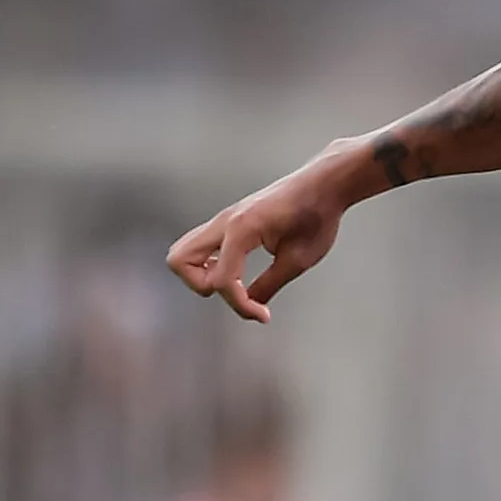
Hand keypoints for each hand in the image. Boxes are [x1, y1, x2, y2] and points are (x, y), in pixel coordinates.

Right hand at [167, 150, 358, 323]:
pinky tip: (236, 272)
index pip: (222, 279)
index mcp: (242, 228)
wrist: (321, 186)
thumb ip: (269, 284)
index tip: (263, 315)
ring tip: (235, 284)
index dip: (241, 305)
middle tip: (235, 293)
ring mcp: (222, 220)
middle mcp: (224, 221)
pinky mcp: (226, 223)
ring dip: (200, 275)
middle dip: (202, 286)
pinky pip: (199, 247)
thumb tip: (251, 304)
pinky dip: (208, 265)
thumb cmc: (316, 217)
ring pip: (182, 252)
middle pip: (179, 260)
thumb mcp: (298, 259)